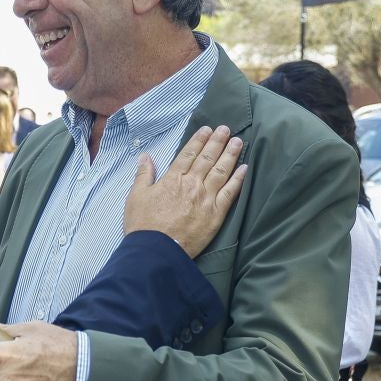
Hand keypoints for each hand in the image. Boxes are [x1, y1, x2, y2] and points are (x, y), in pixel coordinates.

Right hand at [122, 125, 245, 257]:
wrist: (156, 251)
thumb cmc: (144, 225)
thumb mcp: (136, 196)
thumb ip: (143, 175)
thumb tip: (145, 156)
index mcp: (173, 179)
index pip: (188, 154)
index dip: (198, 140)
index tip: (207, 130)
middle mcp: (192, 184)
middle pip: (207, 159)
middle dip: (217, 142)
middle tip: (226, 129)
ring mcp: (206, 198)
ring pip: (221, 171)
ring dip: (230, 155)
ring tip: (237, 141)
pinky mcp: (216, 214)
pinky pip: (230, 193)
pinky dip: (238, 179)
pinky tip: (244, 168)